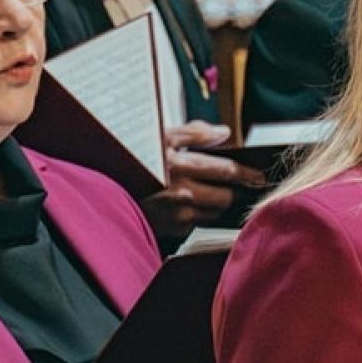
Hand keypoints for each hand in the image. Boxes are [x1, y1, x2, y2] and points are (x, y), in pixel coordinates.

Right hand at [140, 122, 265, 239]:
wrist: (102, 186)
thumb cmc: (131, 159)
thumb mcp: (159, 136)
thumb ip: (195, 132)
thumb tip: (224, 133)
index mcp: (179, 165)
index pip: (227, 171)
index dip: (247, 173)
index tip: (259, 176)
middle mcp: (180, 192)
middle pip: (225, 197)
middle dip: (231, 191)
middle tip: (231, 185)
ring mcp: (176, 214)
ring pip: (213, 212)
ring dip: (215, 204)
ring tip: (201, 192)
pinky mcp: (170, 230)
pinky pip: (196, 223)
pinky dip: (196, 215)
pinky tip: (184, 204)